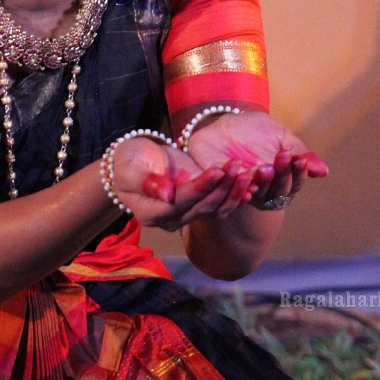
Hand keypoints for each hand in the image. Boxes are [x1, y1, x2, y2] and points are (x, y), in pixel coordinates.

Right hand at [110, 136, 257, 232]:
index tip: (217, 169)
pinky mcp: (201, 204)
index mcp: (152, 213)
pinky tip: (250, 182)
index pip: (181, 202)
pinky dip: (236, 194)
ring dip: (233, 191)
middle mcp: (171, 219)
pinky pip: (221, 205)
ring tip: (245, 170)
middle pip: (202, 207)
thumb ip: (146, 181)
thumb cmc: (129, 162)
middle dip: (222, 186)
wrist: (137, 161)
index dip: (200, 187)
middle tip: (237, 164)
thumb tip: (166, 196)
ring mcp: (188, 213)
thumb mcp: (130, 167)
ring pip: (216, 209)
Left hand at [179, 110, 326, 209]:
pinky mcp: (220, 189)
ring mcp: (241, 191)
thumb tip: (323, 171)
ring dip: (261, 183)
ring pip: (255, 194)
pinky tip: (243, 181)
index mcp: (280, 179)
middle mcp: (263, 190)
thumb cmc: (257, 131)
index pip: (294, 183)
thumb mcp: (280, 137)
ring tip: (264, 168)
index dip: (298, 173)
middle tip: (281, 158)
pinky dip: (237, 190)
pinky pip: (229, 196)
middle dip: (281, 175)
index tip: (299, 159)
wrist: (223, 122)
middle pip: (277, 192)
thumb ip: (299, 152)